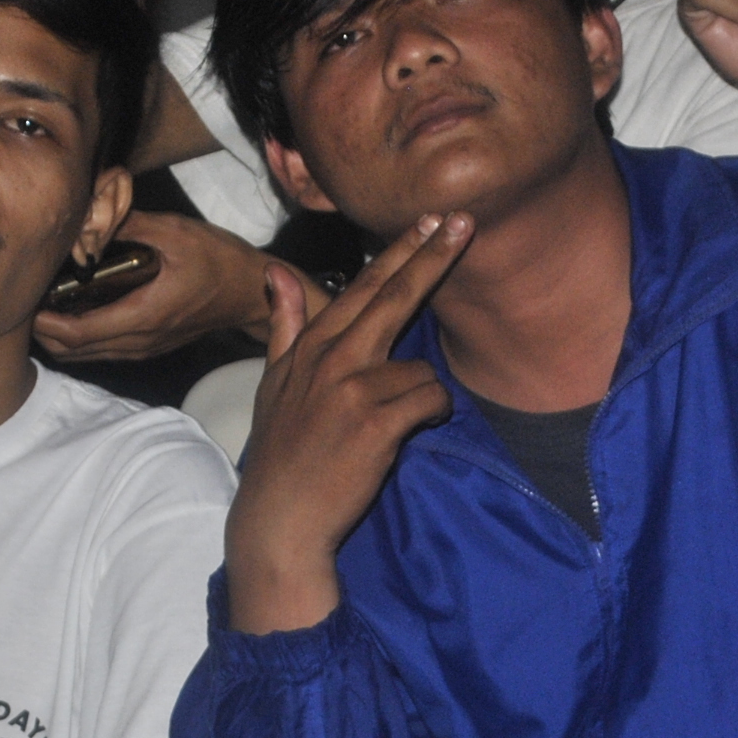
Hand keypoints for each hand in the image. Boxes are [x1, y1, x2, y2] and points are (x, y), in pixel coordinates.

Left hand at [32, 211, 315, 361]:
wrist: (251, 291)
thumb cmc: (218, 260)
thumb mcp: (175, 231)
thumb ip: (129, 224)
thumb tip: (90, 215)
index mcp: (143, 315)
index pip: (79, 332)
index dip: (46, 322)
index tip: (29, 300)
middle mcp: (141, 340)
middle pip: (76, 350)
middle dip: (45, 331)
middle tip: (28, 301)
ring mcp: (146, 348)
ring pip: (88, 355)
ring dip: (61, 337)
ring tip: (44, 307)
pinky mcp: (151, 346)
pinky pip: (105, 351)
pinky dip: (82, 339)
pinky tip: (75, 313)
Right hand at [223, 212, 469, 633]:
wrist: (281, 518)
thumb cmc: (283, 452)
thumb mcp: (273, 384)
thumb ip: (285, 325)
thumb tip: (277, 272)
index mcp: (312, 346)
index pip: (363, 287)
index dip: (399, 251)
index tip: (430, 219)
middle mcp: (331, 359)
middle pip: (392, 297)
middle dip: (430, 256)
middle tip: (464, 222)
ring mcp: (352, 389)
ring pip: (418, 365)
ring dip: (422, 392)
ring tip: (397, 422)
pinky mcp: (375, 423)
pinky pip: (429, 399)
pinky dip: (433, 412)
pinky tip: (414, 429)